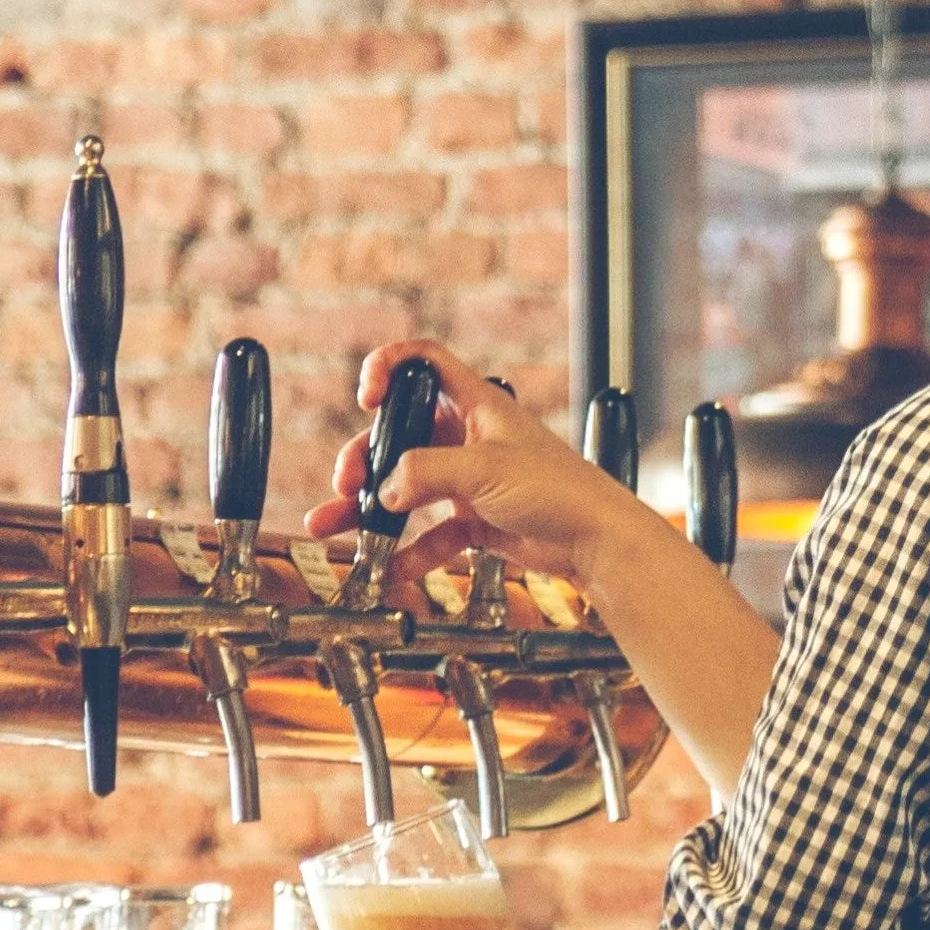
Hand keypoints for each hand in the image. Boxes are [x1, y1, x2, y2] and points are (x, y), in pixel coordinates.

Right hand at [300, 342, 662, 593]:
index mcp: (476, 404)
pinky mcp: (475, 519)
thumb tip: (383, 490)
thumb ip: (425, 474)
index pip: (424, 363)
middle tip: (348, 484)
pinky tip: (386, 567)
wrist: (596, 541)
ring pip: (406, 488)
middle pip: (401, 436)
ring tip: (333, 525)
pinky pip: (429, 533)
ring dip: (369, 509)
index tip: (366, 396)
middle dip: (366, 458)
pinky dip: (407, 550)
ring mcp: (469, 480)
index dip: (390, 368)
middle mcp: (468, 437)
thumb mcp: (483, 469)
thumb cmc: (559, 490)